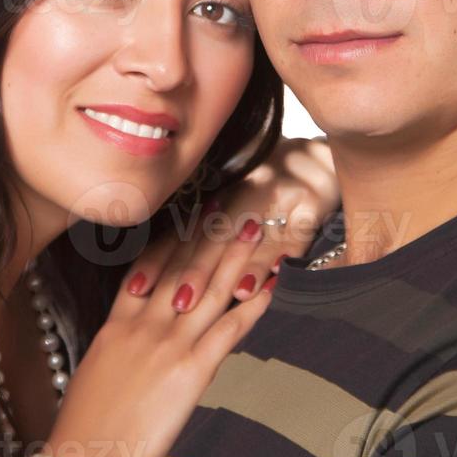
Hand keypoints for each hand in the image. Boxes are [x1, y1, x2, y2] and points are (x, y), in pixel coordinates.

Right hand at [38, 220, 273, 456]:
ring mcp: (169, 344)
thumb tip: (138, 332)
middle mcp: (145, 325)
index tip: (189, 215)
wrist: (87, 456)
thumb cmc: (86, 422)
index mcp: (118, 323)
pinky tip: (267, 288)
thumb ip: (120, 341)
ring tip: (253, 229)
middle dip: (207, 235)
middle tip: (226, 206)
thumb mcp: (96, 368)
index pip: (149, 267)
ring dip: (234, 257)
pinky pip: (228, 329)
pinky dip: (250, 306)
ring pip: (208, 289)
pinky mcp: (191, 369)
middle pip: (182, 268)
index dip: (173, 239)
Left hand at [124, 135, 337, 309]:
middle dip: (196, 270)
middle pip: (215, 235)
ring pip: (255, 236)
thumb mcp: (234, 202)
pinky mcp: (313, 201)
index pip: (184, 231)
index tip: (136, 287)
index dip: (159, 258)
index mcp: (222, 191)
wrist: (320, 154)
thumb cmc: (270, 188)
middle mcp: (246, 188)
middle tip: (178, 302)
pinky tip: (276, 278)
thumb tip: (155, 272)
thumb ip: (203, 232)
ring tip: (229, 294)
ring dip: (243, 266)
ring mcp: (280, 192)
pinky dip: (284, 254)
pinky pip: (297, 232)